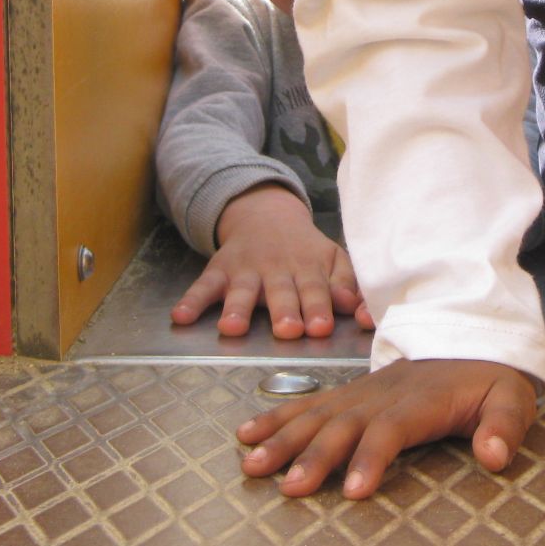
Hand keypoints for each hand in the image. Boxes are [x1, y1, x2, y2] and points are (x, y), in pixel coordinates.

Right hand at [170, 185, 373, 338]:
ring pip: (241, 291)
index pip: (316, 289)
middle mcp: (276, 269)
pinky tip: (180, 317)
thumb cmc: (304, 250)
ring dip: (237, 309)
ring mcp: (245, 270)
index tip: (321, 327)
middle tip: (288, 331)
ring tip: (232, 328)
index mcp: (308, 268)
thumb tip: (363, 313)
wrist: (264, 214)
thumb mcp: (331, 260)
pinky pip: (203, 286)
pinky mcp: (218, 270)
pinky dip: (191, 301)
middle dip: (285, 311)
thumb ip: (347, 286)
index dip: (319, 307)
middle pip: (281, 292)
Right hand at [238, 358, 538, 497]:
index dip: (372, 458)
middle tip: (288, 487)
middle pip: (343, 425)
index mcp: (421, 401)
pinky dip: (275, 418)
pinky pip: (307, 404)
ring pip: (316, 414)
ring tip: (252, 464)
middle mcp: (382, 396)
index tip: (355, 491)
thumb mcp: (512, 399)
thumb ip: (504, 427)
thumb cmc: (490, 378)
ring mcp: (361, 393)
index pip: (391, 430)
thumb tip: (493, 456)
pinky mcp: (349, 394)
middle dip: (314, 456)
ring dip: (283, 439)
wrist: (471, 337)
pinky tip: (247, 434)